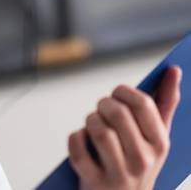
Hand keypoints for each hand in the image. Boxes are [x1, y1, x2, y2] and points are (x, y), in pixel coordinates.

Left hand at [68, 65, 181, 189]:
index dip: (124, 91)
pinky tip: (82, 139)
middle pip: (117, 113)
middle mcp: (142, 160)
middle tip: (102, 108)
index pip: (143, 104)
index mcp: (160, 144)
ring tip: (93, 123)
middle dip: (104, 104)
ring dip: (90, 120)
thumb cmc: (139, 161)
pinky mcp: (94, 182)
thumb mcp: (157, 138)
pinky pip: (78, 148)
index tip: (117, 93)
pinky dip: (75, 138)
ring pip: (98, 130)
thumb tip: (173, 69)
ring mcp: (118, 173)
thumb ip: (165, 103)